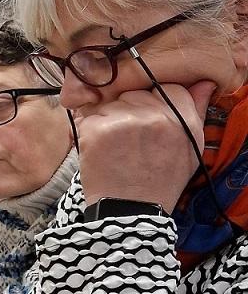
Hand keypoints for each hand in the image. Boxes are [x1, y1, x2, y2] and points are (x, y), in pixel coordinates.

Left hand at [74, 80, 216, 210]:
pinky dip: (92, 129)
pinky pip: (90, 115)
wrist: (131, 210)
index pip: (168, 86)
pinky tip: (101, 148)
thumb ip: (196, 111)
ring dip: (111, 118)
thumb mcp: (191, 148)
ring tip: (117, 145)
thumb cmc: (161, 180)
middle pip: (137, 92)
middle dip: (132, 109)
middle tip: (131, 136)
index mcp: (182, 119)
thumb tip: (203, 83)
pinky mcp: (97, 129)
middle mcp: (155, 116)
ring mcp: (124, 121)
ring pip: (112, 102)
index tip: (151, 117)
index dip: (157, 100)